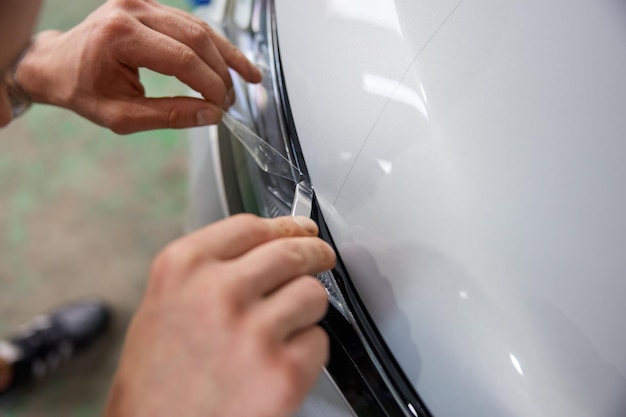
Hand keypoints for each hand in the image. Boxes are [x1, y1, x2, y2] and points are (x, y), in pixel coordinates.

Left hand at [14, 0, 261, 133]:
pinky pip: (191, 23)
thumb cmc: (82, 89)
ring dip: (226, 56)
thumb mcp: (122, 115)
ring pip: (200, 27)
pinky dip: (214, 45)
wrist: (58, 63)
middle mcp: (133, 9)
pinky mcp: (150, 4)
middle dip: (222, 73)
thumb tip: (211, 115)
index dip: (210, 85)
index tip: (223, 109)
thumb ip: (169, 115)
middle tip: (231, 101)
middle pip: (197, 38)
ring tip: (247, 80)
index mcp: (121, 35)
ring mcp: (142, 2)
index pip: (183, 59)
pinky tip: (232, 61)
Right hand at [105, 214, 335, 416]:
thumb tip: (270, 243)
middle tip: (321, 259)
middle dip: (314, 254)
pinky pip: (319, 340)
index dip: (284, 226)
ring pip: (312, 293)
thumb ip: (211, 268)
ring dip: (305, 309)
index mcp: (184, 268)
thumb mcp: (166, 303)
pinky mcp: (283, 372)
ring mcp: (253, 331)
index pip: (252, 227)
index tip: (300, 229)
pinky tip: (278, 364)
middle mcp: (218, 292)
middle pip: (291, 251)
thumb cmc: (157, 379)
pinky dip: (307, 352)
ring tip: (281, 331)